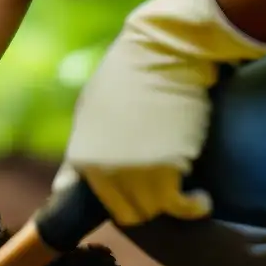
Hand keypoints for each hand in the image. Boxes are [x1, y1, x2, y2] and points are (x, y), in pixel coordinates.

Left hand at [61, 0, 265, 224]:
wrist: (161, 53)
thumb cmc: (128, 78)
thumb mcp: (90, 113)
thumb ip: (84, 149)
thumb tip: (64, 188)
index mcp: (81, 157)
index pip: (93, 201)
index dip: (117, 200)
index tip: (135, 193)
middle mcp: (101, 171)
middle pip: (127, 212)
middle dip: (145, 204)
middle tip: (164, 187)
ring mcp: (133, 173)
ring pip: (153, 211)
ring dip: (171, 204)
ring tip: (184, 187)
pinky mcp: (167, 171)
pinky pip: (182, 207)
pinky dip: (194, 207)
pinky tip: (202, 198)